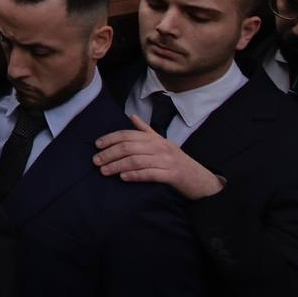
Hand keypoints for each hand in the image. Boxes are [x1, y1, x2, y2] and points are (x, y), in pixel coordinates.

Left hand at [94, 115, 224, 199]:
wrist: (201, 179)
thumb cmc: (178, 161)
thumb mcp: (163, 143)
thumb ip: (146, 131)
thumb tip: (132, 116)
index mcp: (155, 138)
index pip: (128, 134)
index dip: (111, 138)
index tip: (97, 144)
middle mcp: (160, 147)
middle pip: (129, 147)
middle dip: (110, 153)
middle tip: (96, 160)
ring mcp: (167, 160)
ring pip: (136, 160)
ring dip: (117, 165)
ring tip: (104, 171)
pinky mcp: (172, 175)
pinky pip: (150, 174)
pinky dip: (135, 175)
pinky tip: (123, 178)